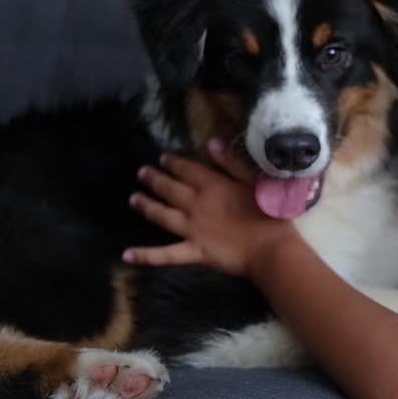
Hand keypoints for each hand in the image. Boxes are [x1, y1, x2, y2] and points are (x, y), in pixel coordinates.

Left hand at [123, 139, 295, 275]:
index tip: (162, 158)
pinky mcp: (194, 252)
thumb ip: (232, 161)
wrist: (270, 249)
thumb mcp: (255, 180)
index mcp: (213, 186)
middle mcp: (197, 205)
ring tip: (133, 199)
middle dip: (154, 180)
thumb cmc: (270, 215)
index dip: (173, 163)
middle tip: (141, 173)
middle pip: (170, 189)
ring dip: (146, 206)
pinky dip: (146, 256)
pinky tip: (127, 254)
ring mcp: (192, 229)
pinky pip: (166, 254)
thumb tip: (211, 142)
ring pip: (162, 215)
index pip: (187, 170)